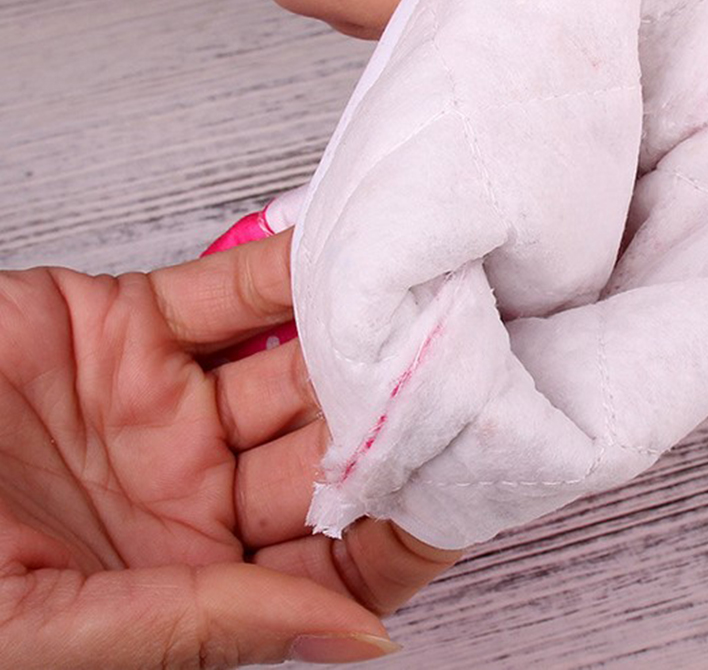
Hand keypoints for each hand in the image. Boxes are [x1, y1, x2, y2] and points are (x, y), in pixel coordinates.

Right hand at [0, 232, 459, 668]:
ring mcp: (162, 401)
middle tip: (482, 368)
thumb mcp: (48, 627)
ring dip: (362, 334)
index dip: (404, 524)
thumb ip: (200, 626)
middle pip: (328, 448)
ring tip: (440, 300)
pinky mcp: (126, 322)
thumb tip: (357, 639)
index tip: (477, 479)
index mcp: (184, 578)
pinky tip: (350, 252)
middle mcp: (189, 490)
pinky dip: (288, 269)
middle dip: (402, 412)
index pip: (330, 556)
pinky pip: (228, 291)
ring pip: (291, 362)